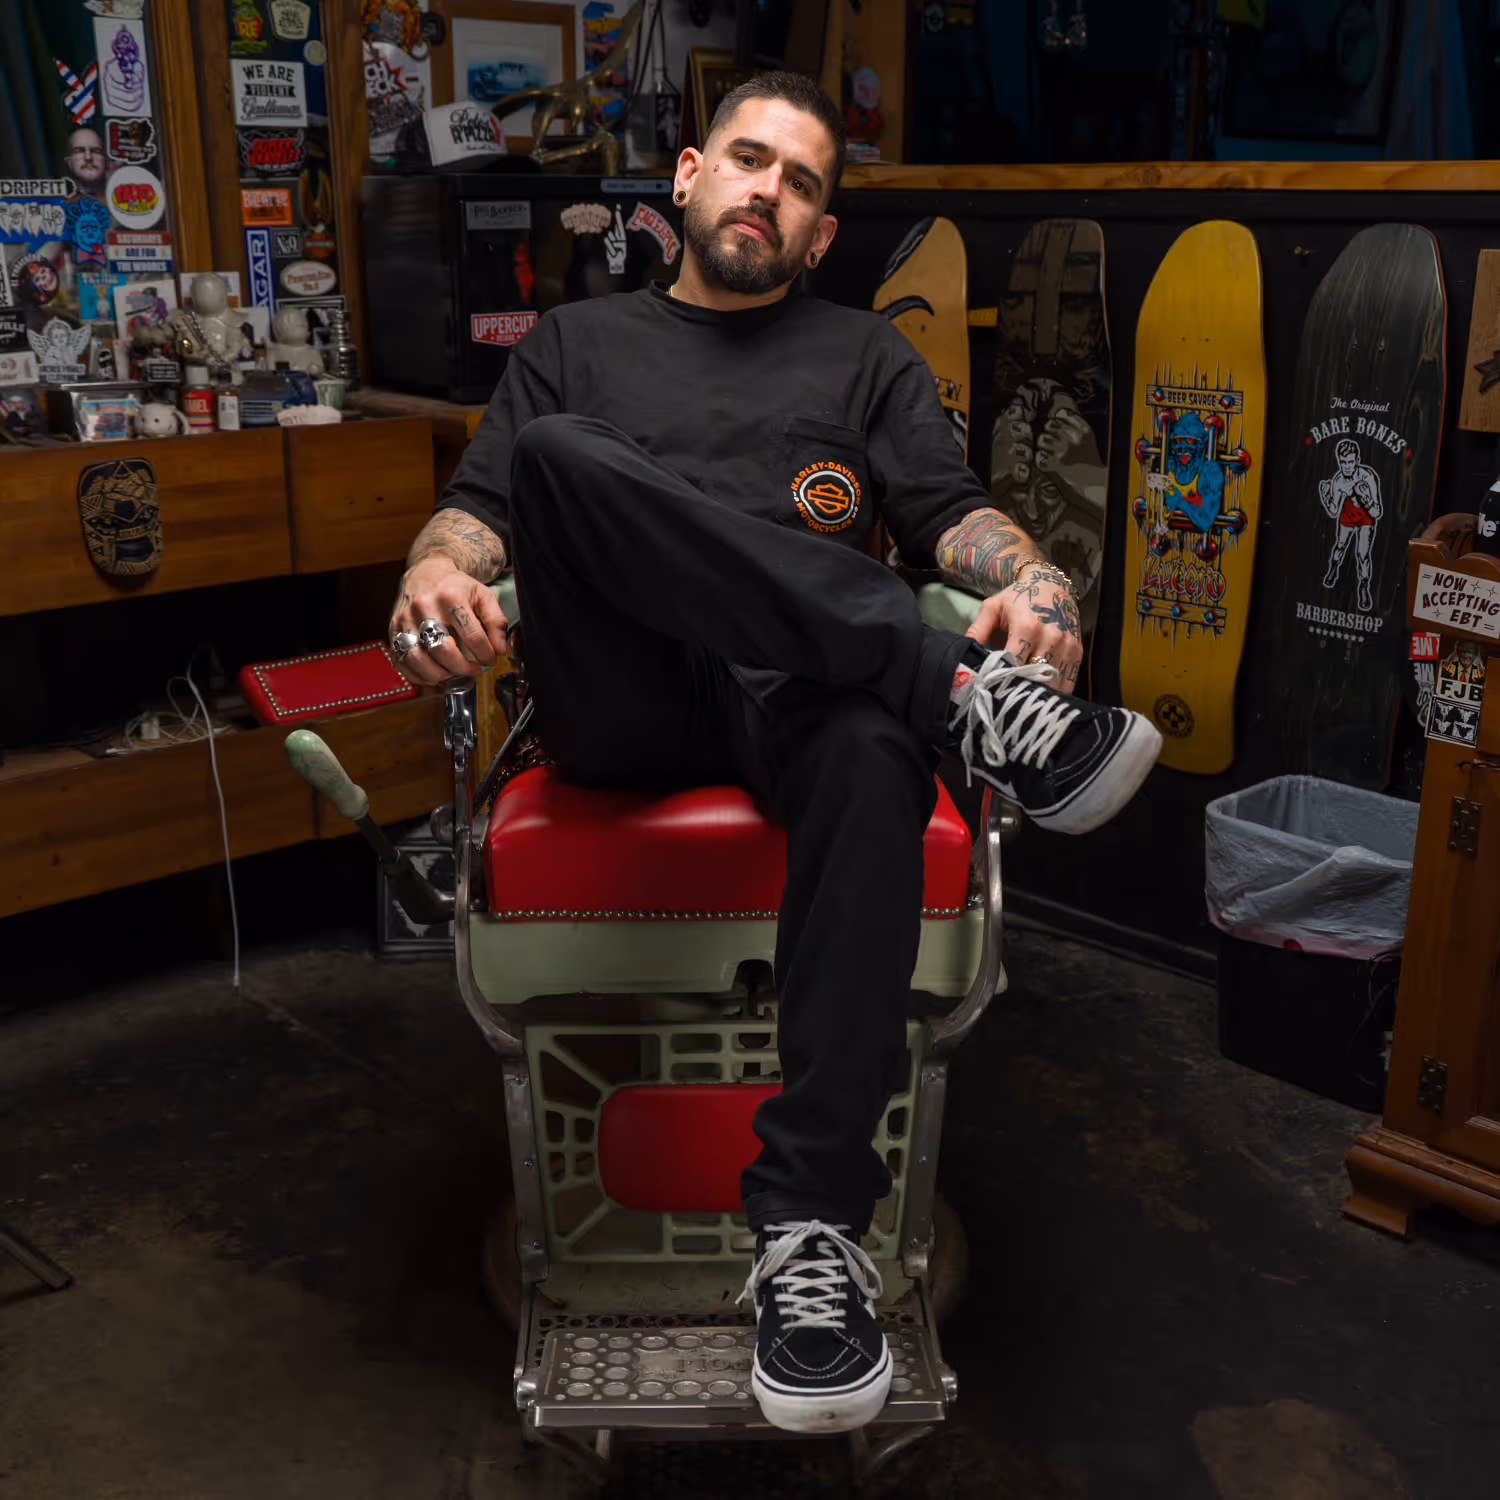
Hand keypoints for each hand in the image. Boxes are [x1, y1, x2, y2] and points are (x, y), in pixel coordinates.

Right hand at [389, 555, 508, 685]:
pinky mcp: (392, 629)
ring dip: (439, 675)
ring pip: (418, 659)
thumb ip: (496, 621)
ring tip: (452, 674)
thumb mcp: (483, 595)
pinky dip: (418, 675)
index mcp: (450, 597)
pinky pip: (402, 661)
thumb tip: (500, 649)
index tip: (490, 660)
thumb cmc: (455, 586)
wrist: (425, 571)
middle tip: (473, 669)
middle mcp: (424, 607)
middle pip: (443, 650)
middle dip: (462, 668)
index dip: (485, 654)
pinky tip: (433, 673)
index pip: (472, 635)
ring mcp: (405, 619)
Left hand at [965, 570, 1083, 693]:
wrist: (1052, 583)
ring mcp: (1067, 646)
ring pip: (1052, 685)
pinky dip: (1054, 693)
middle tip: (1004, 702)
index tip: (990, 690)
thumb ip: (977, 631)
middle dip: (1018, 691)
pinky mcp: (1078, 653)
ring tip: (1020, 702)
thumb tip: (962, 656)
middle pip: (1033, 678)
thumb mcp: (992, 607)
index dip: (1000, 680)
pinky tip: (1040, 696)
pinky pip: (1068, 682)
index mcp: (1027, 627)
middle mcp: (1051, 638)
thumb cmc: (1018, 596)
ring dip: (1036, 694)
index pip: (1012, 665)